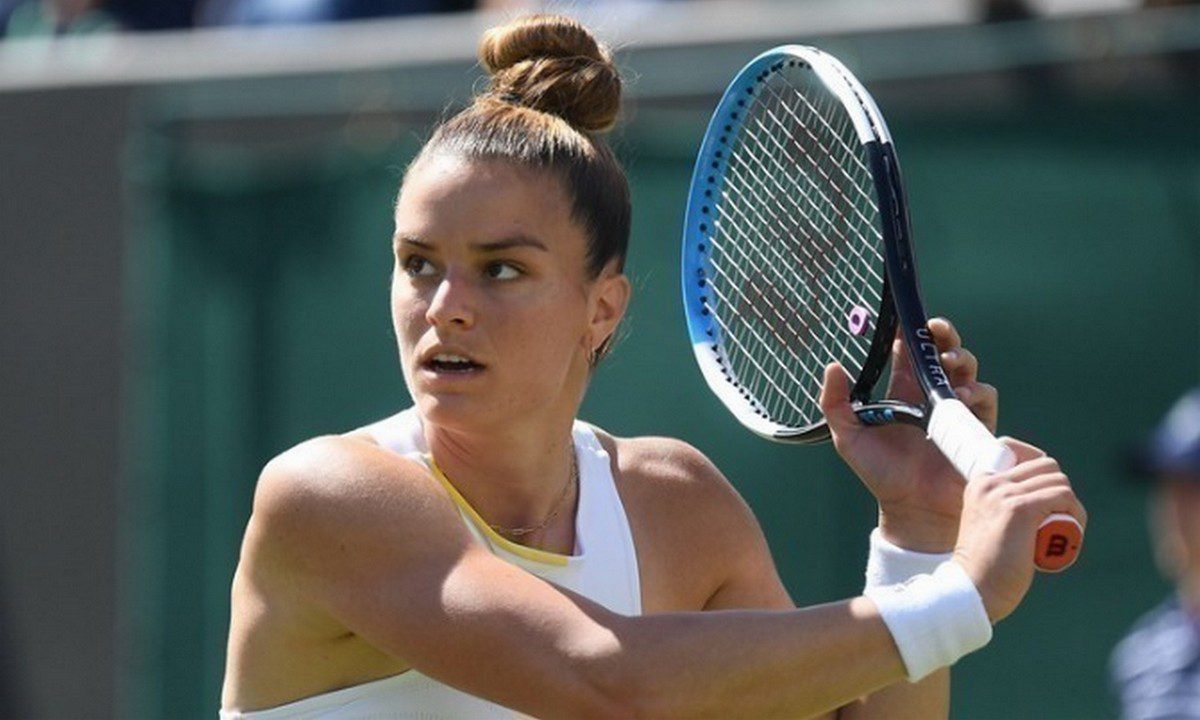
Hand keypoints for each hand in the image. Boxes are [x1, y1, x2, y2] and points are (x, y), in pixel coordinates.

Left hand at [819, 318, 996, 551]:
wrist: (911, 509)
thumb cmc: (881, 474)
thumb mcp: (848, 437)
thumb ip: (835, 403)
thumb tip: (832, 366)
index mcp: (902, 392)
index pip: (909, 351)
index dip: (911, 332)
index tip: (908, 318)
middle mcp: (930, 395)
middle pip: (943, 351)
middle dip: (944, 334)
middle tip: (936, 329)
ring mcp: (956, 408)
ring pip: (967, 367)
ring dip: (960, 358)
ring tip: (947, 363)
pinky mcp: (976, 426)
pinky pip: (985, 397)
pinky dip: (976, 390)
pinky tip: (961, 395)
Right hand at [951, 438, 1086, 621]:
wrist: (972, 590)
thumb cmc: (985, 568)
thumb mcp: (989, 526)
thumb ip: (1003, 509)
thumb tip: (1041, 506)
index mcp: (979, 482)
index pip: (1021, 452)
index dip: (1042, 476)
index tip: (1047, 506)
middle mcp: (990, 482)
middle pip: (1046, 466)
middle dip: (1059, 492)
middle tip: (1058, 521)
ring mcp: (1005, 493)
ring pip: (1059, 481)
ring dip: (1071, 506)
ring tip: (1065, 532)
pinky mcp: (1021, 509)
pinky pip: (1064, 496)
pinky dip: (1075, 514)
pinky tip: (1071, 534)